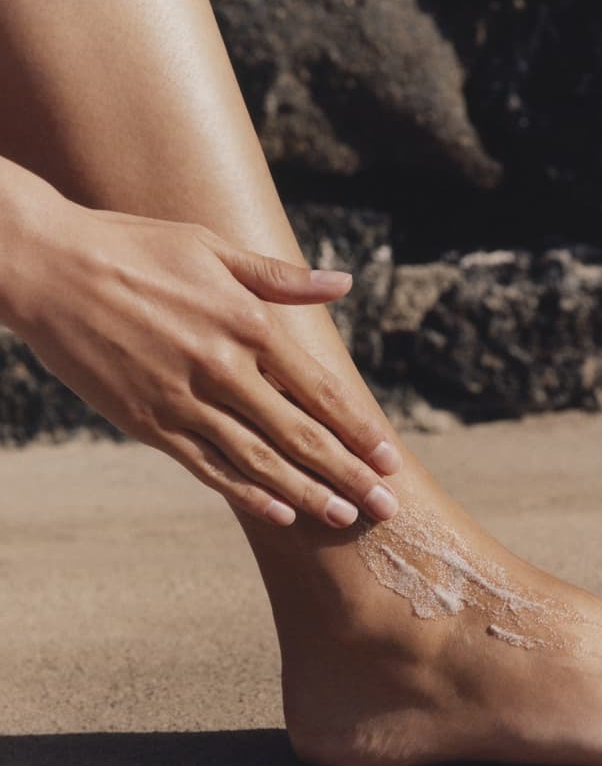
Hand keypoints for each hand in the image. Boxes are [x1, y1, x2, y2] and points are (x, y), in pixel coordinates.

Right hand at [12, 198, 401, 525]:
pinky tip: (279, 513)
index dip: (358, 428)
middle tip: (386, 507)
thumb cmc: (134, 247)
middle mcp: (223, 367)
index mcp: (246, 322)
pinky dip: (247, 494)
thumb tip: (342, 283)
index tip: (389, 456)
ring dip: (308, 493)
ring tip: (345, 518)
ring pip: (260, 460)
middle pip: (300, 434)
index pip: (319, 389)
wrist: (48, 266)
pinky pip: (208, 468)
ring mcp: (185, 400)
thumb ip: (280, 278)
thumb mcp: (212, 249)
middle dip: (349, 474)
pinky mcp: (149, 423)